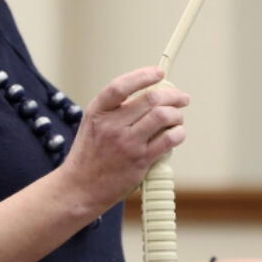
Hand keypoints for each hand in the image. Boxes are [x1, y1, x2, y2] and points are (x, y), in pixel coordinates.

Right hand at [58, 67, 188, 211]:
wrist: (80, 187)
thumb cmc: (89, 155)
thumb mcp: (93, 125)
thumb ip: (115, 109)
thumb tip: (149, 96)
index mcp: (97, 112)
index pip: (121, 86)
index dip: (143, 76)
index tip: (159, 73)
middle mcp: (111, 125)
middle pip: (150, 99)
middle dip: (172, 95)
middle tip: (181, 98)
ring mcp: (126, 143)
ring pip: (162, 116)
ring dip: (177, 114)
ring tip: (178, 117)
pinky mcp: (140, 160)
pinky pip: (168, 139)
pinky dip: (178, 133)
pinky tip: (177, 133)